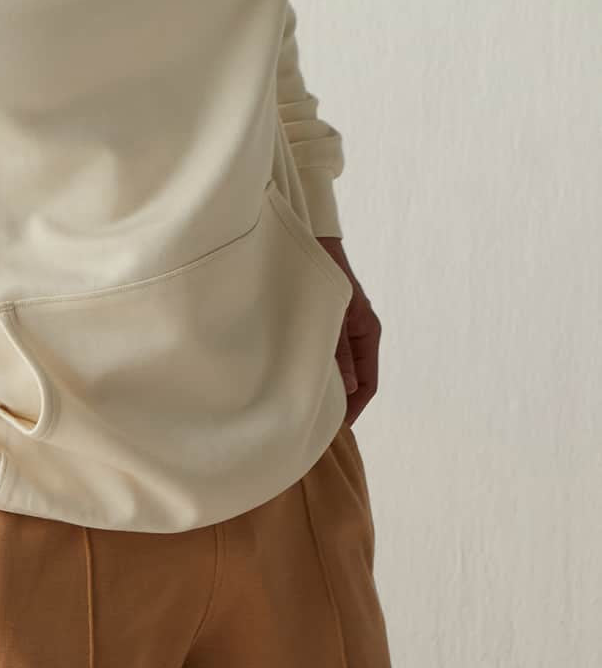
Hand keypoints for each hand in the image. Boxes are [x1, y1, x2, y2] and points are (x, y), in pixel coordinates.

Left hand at [318, 236, 381, 427]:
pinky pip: (327, 354)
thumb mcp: (332, 314)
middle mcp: (359, 332)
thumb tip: (346, 389)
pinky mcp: (325, 321)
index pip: (368, 383)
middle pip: (354, 379)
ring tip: (306, 406)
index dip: (355, 407)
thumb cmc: (322, 272)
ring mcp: (343, 328)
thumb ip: (338, 350)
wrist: (309, 240)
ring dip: (327, 386)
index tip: (338, 427)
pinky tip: (298, 377)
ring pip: (339, 367)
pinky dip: (317, 369)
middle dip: (340, 402)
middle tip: (317, 423)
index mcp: (368, 332)